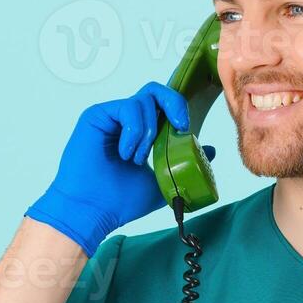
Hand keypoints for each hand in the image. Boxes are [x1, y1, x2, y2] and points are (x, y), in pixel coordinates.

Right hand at [25, 81, 216, 256]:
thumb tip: (210, 150)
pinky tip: (127, 154)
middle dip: (174, 103)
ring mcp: (110, 117)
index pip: (163, 105)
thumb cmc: (119, 201)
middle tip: (181, 125)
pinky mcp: (96, 115)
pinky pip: (127, 107)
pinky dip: (134, 131)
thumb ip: (184, 164)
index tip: (186, 129)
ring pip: (143, 100)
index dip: (178, 108)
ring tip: (138, 159)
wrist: (91, 211)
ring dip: (149, 131)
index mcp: (140, 132)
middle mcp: (125, 121)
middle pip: (155, 91)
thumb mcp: (162, 181)